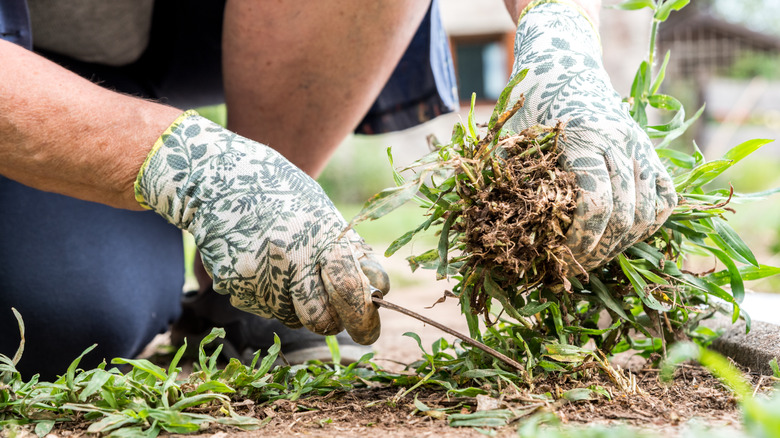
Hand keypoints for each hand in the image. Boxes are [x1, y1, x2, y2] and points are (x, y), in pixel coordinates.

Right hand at [135, 112, 388, 343]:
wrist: (217, 180)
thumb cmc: (281, 194)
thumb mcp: (321, 212)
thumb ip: (346, 252)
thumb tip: (377, 290)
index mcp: (318, 235)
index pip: (348, 288)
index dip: (362, 318)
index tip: (368, 331)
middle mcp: (288, 257)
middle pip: (319, 318)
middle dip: (330, 321)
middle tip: (331, 313)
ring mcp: (257, 274)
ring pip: (290, 317)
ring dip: (296, 305)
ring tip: (286, 268)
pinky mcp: (232, 285)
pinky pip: (262, 308)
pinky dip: (268, 296)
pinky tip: (261, 263)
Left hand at [505, 0, 676, 273]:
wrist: (564, 65)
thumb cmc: (531, 106)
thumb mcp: (516, 138)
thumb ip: (512, 177)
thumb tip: (500, 229)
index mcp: (583, 138)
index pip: (595, 205)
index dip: (582, 242)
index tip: (563, 261)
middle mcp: (619, 141)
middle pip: (625, 215)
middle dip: (601, 249)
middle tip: (576, 266)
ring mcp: (639, 145)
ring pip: (649, 210)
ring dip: (625, 242)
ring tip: (597, 256)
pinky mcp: (650, 149)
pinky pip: (666, 195)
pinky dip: (650, 222)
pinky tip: (624, 237)